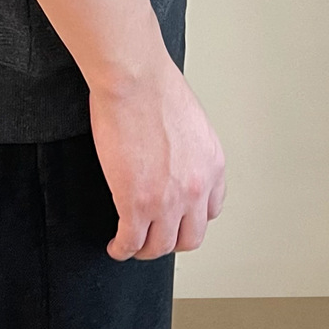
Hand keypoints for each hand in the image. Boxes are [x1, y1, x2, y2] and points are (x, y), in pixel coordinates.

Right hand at [88, 57, 225, 260]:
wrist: (134, 80)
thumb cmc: (154, 87)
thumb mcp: (190, 122)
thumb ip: (187, 148)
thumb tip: (173, 157)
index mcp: (212, 165)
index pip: (211, 209)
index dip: (192, 218)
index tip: (179, 218)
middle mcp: (196, 188)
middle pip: (190, 236)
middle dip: (171, 240)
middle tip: (156, 237)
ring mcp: (167, 201)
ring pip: (160, 246)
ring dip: (145, 249)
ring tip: (133, 244)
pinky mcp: (136, 204)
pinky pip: (130, 241)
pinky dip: (122, 248)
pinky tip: (117, 246)